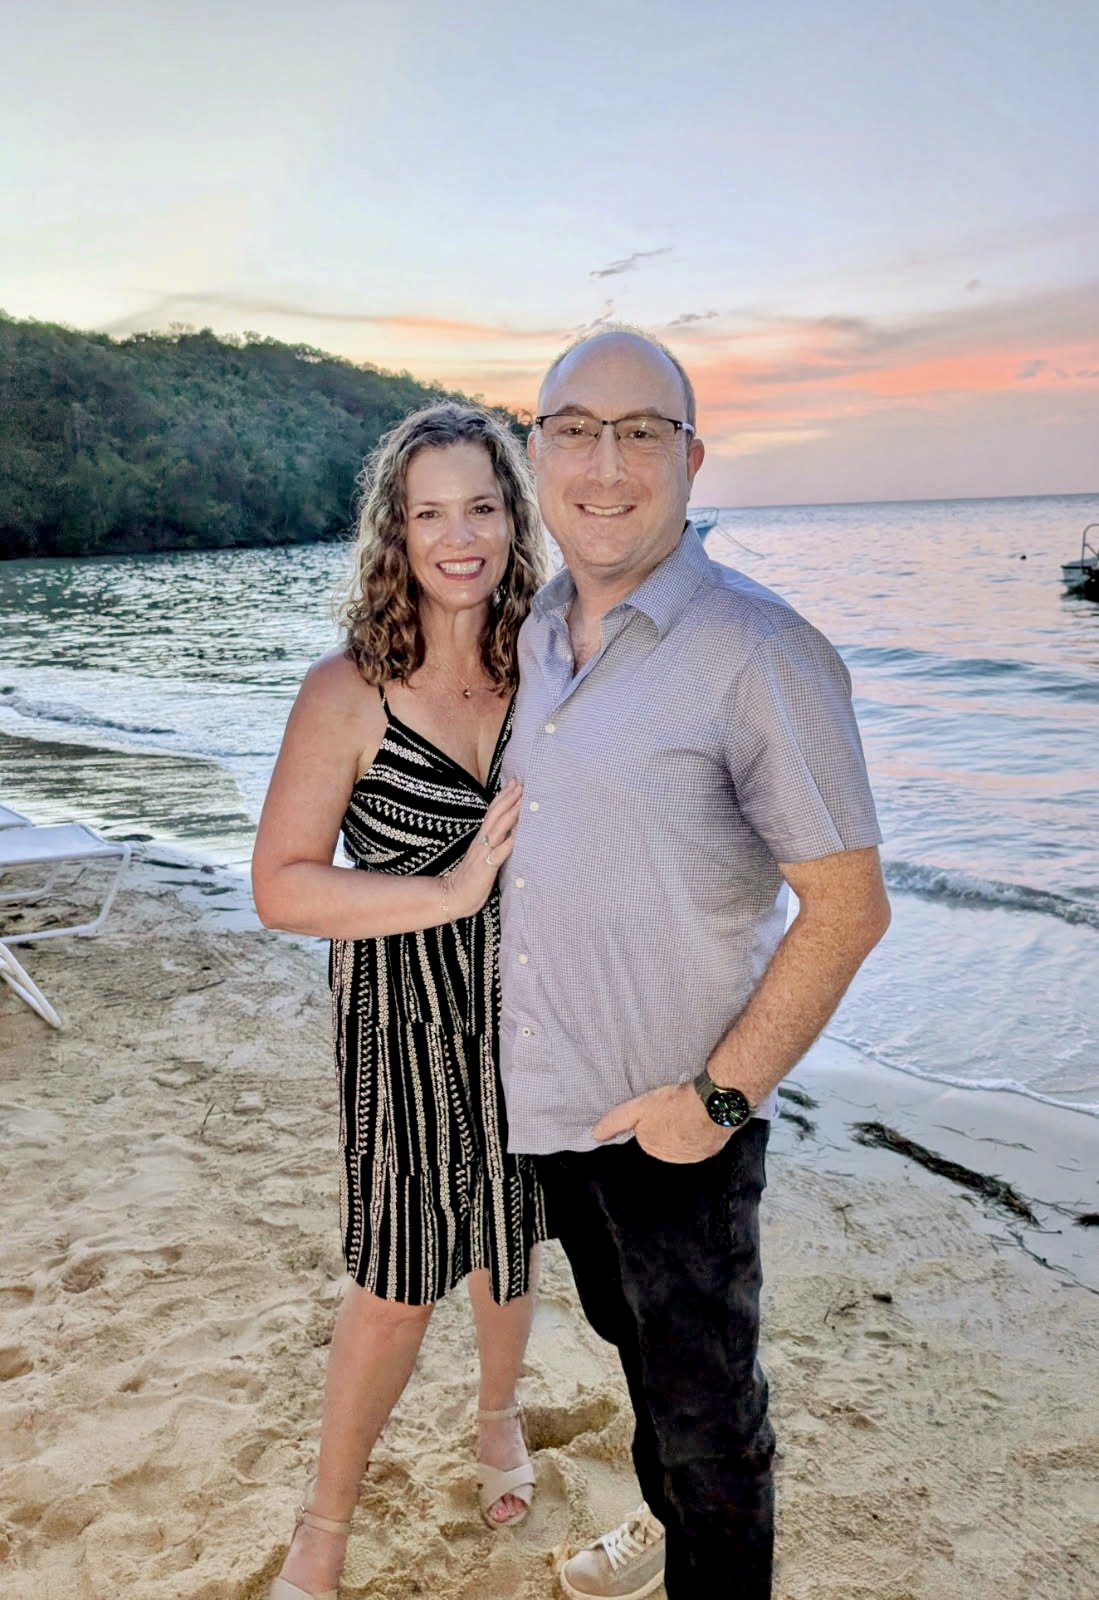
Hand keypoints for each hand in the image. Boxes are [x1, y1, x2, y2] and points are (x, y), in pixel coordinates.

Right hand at [446, 779, 521, 918]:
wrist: (454, 896)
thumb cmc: (472, 878)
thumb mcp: (483, 855)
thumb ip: (493, 842)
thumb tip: (508, 831)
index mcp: (481, 838)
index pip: (492, 812)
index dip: (503, 797)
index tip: (514, 783)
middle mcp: (482, 842)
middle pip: (495, 815)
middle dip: (508, 798)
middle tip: (520, 783)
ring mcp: (483, 854)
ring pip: (497, 830)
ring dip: (510, 814)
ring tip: (522, 801)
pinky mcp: (486, 868)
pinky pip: (498, 855)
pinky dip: (507, 845)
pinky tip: (517, 837)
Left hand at [592, 1082, 732, 1163]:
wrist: (712, 1105)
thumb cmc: (674, 1104)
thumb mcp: (637, 1108)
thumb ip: (615, 1122)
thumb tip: (595, 1135)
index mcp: (653, 1148)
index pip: (647, 1135)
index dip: (652, 1117)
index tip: (660, 1106)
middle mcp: (673, 1158)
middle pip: (667, 1138)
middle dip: (669, 1124)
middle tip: (675, 1105)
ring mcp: (695, 1155)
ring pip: (686, 1140)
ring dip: (688, 1127)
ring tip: (691, 1108)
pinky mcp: (713, 1149)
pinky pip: (705, 1139)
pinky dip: (704, 1129)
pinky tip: (704, 1114)